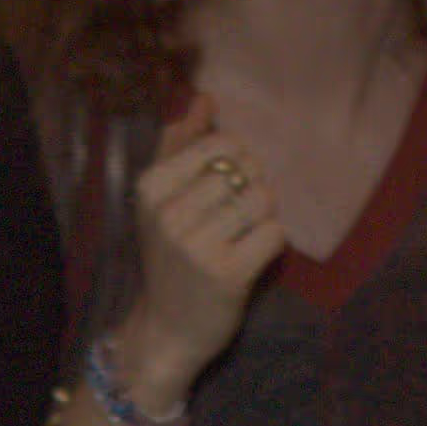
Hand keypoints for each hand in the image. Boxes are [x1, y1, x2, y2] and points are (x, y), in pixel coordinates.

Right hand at [123, 102, 294, 409]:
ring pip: (264, 199)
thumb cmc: (169, 258)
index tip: (220, 193)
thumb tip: (203, 95)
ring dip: (262, 217)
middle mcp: (170, 213)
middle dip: (251, 190)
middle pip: (247, 169)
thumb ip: (178, 143)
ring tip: (241, 238)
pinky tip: (250, 258)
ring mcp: (197, 245)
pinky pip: (274, 233)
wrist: (166, 330)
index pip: (223, 143)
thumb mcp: (159, 199)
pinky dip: (271, 245)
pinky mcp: (228, 274)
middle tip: (232, 221)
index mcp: (152, 187)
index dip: (235, 163)